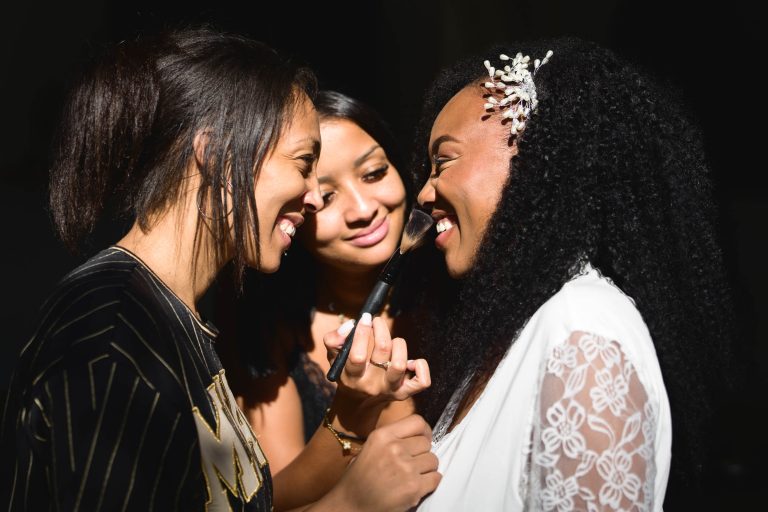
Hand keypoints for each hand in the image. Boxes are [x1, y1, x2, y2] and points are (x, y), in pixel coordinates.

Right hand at [325, 315, 430, 401]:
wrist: (358, 403)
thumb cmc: (347, 373)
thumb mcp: (334, 358)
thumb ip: (334, 340)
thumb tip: (350, 326)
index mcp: (353, 377)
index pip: (358, 356)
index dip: (362, 333)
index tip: (365, 318)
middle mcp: (372, 385)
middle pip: (383, 351)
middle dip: (381, 329)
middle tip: (377, 322)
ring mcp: (390, 390)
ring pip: (400, 363)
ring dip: (398, 344)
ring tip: (392, 341)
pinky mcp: (404, 392)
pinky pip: (421, 381)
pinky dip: (421, 367)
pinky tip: (412, 362)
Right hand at [326, 414, 440, 510]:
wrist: (351, 505)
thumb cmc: (358, 479)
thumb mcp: (370, 448)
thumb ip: (392, 439)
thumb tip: (418, 437)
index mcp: (382, 436)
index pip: (417, 422)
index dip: (424, 431)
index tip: (424, 439)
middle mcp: (394, 448)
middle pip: (426, 443)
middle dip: (422, 454)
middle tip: (412, 463)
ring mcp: (406, 468)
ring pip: (433, 460)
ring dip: (426, 469)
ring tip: (413, 476)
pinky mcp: (414, 487)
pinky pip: (436, 478)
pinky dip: (430, 483)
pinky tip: (417, 486)